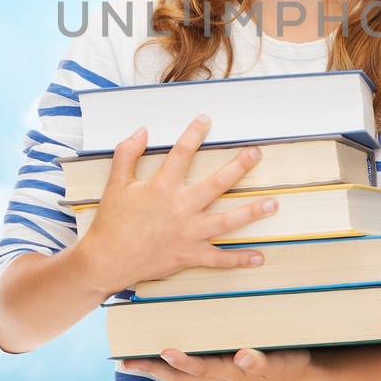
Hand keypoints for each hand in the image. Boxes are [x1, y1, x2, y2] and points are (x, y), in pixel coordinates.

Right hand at [73, 114, 279, 294]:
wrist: (107, 261)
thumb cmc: (111, 221)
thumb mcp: (116, 184)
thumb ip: (127, 154)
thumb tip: (142, 130)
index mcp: (162, 187)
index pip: (183, 153)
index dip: (195, 134)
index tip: (207, 119)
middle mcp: (181, 208)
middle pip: (217, 184)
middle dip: (239, 167)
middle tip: (257, 153)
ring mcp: (188, 233)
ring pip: (227, 221)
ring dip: (252, 212)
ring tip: (273, 204)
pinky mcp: (189, 255)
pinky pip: (219, 259)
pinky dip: (239, 259)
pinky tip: (259, 256)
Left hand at [121, 347, 319, 380]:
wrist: (292, 371)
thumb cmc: (284, 362)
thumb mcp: (278, 362)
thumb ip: (261, 362)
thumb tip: (244, 357)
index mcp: (229, 370)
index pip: (201, 368)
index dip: (182, 362)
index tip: (166, 351)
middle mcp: (216, 372)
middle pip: (180, 374)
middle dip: (153, 369)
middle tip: (128, 362)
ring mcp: (214, 369)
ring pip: (178, 373)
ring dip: (153, 368)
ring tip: (128, 361)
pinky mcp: (214, 362)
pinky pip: (185, 364)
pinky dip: (166, 361)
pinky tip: (152, 351)